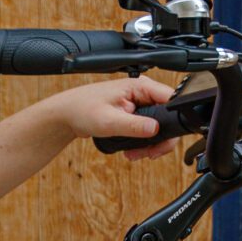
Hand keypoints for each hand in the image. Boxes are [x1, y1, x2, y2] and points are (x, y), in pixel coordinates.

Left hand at [49, 75, 171, 154]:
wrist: (67, 114)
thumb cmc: (82, 110)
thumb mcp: (109, 121)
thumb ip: (134, 126)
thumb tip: (155, 129)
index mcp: (139, 86)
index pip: (170, 98)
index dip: (173, 119)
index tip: (164, 138)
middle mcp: (142, 92)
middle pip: (168, 116)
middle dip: (161, 139)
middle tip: (150, 154)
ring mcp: (139, 103)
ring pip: (159, 125)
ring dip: (151, 143)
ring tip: (137, 154)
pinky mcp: (135, 113)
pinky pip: (148, 129)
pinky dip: (144, 142)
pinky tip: (134, 150)